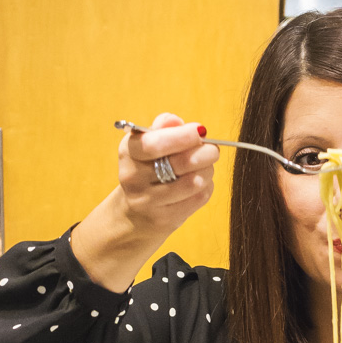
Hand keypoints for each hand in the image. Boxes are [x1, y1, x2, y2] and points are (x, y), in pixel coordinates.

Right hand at [71, 114, 220, 291]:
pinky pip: (198, 199)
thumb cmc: (149, 168)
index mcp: (129, 152)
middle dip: (204, 153)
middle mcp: (133, 178)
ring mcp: (148, 202)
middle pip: (180, 164)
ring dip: (207, 171)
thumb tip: (177, 122)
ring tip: (206, 166)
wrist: (136, 213)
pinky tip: (202, 183)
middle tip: (212, 150)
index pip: (153, 144)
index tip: (200, 131)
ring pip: (193, 182)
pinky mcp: (165, 220)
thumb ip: (163, 128)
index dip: (181, 137)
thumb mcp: (147, 144)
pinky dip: (206, 187)